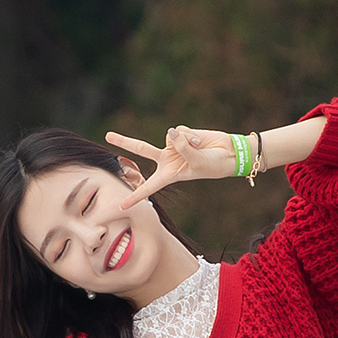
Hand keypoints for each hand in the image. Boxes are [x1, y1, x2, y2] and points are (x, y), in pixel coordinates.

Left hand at [106, 126, 245, 208]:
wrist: (229, 153)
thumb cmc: (215, 165)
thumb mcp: (198, 163)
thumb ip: (182, 147)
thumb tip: (171, 132)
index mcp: (169, 175)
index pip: (148, 187)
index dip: (135, 197)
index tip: (121, 206)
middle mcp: (167, 161)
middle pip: (141, 149)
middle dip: (125, 142)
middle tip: (108, 136)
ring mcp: (173, 146)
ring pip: (167, 136)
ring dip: (184, 140)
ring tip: (198, 146)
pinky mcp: (181, 134)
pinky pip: (179, 130)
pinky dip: (190, 134)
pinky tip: (199, 140)